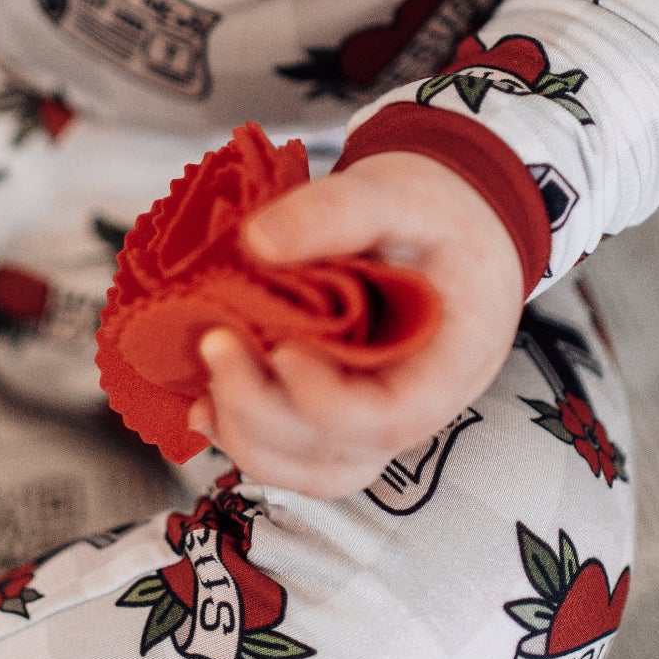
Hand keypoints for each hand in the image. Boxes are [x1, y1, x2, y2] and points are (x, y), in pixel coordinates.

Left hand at [187, 151, 524, 500]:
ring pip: (314, 467)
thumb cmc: (437, 210)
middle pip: (342, 449)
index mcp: (452, 355)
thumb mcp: (398, 191)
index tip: (284, 353)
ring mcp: (377, 415)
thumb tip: (258, 242)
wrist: (450, 220)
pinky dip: (248, 438)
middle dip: (265, 411)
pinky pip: (299, 453)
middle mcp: (418, 402)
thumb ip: (337, 209)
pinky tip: (208, 405)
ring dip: (250, 438)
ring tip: (206, 384)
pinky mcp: (341, 410)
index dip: (330, 402)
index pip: (395, 416)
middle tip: (217, 344)